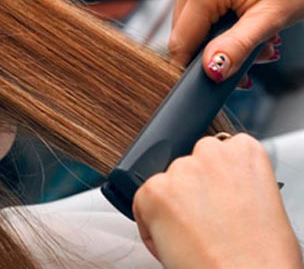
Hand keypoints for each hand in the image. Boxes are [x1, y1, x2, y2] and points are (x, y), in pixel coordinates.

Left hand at [133, 134, 301, 268]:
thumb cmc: (260, 256)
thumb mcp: (262, 202)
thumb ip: (237, 182)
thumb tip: (220, 189)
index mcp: (243, 152)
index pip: (218, 149)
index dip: (214, 177)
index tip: (215, 194)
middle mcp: (209, 153)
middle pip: (189, 164)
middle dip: (191, 189)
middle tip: (202, 221)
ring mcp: (179, 169)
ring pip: (166, 183)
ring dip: (171, 205)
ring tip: (191, 235)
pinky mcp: (153, 190)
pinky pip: (142, 202)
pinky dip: (149, 223)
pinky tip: (172, 241)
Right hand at [170, 0, 303, 81]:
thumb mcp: (272, 17)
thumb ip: (237, 47)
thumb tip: (211, 70)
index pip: (181, 42)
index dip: (195, 66)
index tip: (218, 80)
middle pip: (185, 32)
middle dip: (215, 51)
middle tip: (255, 57)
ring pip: (192, 20)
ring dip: (220, 37)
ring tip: (259, 39)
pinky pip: (200, 4)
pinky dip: (220, 19)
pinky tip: (246, 20)